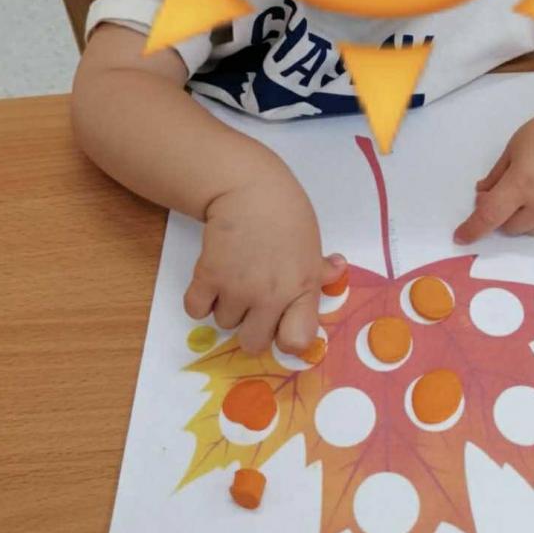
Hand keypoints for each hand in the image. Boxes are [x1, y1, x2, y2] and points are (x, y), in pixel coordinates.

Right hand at [184, 171, 345, 355]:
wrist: (249, 188)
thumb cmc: (286, 213)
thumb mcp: (311, 242)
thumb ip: (321, 268)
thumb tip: (337, 270)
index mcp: (302, 289)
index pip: (297, 341)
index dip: (287, 337)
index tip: (281, 323)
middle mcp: (271, 295)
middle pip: (253, 344)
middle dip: (249, 327)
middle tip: (251, 302)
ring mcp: (238, 289)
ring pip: (223, 323)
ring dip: (225, 305)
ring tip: (234, 274)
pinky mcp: (209, 277)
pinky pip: (196, 310)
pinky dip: (200, 298)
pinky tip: (213, 278)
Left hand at [453, 103, 533, 244]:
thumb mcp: (515, 147)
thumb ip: (496, 175)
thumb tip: (482, 196)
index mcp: (523, 183)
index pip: (490, 215)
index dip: (473, 228)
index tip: (460, 237)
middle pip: (509, 226)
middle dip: (499, 214)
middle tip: (500, 192)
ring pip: (531, 230)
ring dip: (520, 218)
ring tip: (528, 190)